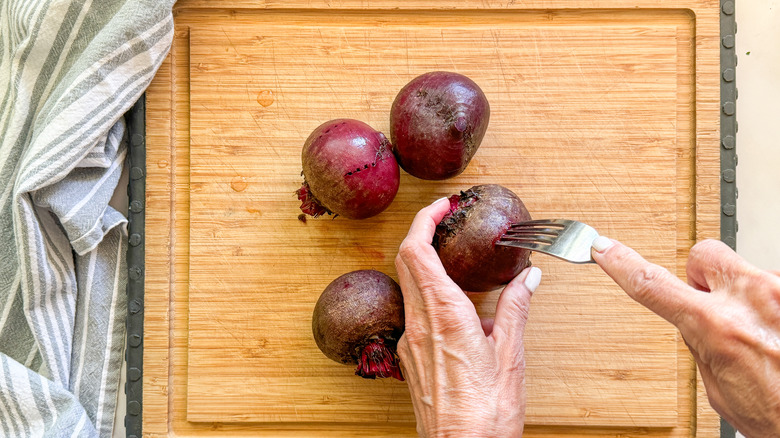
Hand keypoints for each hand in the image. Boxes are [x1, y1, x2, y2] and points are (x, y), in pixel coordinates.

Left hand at [394, 197, 541, 437]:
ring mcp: (409, 342)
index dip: (425, 220)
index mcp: (444, 314)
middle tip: (447, 222)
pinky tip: (455, 307)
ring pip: (408, 286)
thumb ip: (515, 309)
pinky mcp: (409, 359)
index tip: (444, 207)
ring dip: (424, 264)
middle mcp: (419, 323)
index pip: (418, 251)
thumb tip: (528, 277)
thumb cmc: (486, 412)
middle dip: (422, 233)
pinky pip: (413, 313)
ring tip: (454, 259)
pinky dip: (428, 295)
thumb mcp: (511, 355)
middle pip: (406, 261)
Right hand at [592, 237, 779, 437]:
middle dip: (703, 275)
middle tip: (714, 303)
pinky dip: (774, 308)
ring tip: (765, 335)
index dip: (621, 264)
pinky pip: (776, 287)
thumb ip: (704, 346)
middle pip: (704, 254)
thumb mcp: (722, 391)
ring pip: (747, 272)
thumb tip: (697, 324)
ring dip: (748, 297)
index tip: (604, 248)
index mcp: (717, 327)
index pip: (652, 285)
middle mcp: (752, 299)